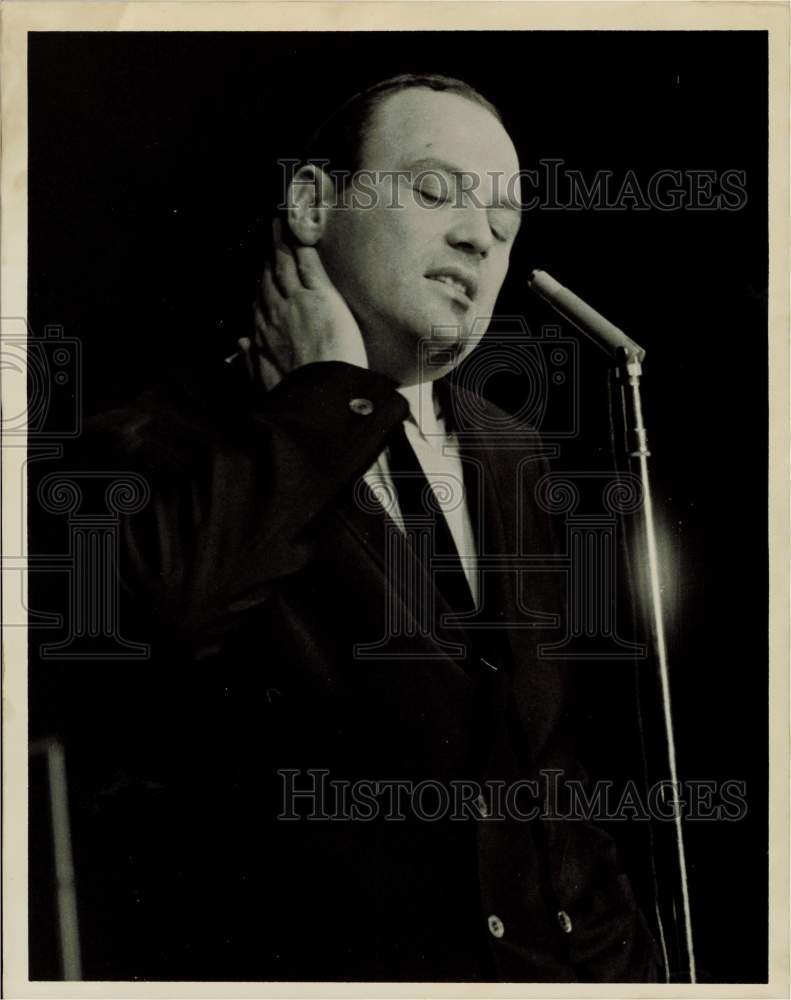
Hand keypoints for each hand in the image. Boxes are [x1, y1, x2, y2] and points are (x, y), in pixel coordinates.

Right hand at [241, 217, 367, 388]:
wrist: (317, 396)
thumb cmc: (294, 395)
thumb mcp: (264, 381)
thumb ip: (252, 361)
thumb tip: (241, 343)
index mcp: (263, 335)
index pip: (260, 305)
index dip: (261, 287)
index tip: (261, 276)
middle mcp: (275, 313)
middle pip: (269, 280)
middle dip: (268, 260)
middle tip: (270, 242)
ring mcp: (297, 301)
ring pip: (285, 267)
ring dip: (282, 245)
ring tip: (280, 227)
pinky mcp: (320, 295)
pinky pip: (309, 265)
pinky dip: (303, 247)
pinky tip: (301, 233)